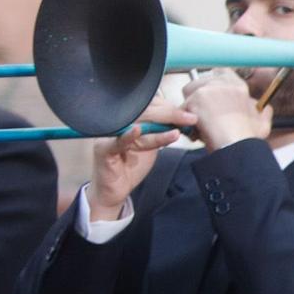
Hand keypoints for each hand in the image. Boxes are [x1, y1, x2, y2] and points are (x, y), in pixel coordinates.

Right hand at [88, 96, 197, 219]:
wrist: (116, 188)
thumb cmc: (132, 163)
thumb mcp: (151, 144)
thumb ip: (161, 130)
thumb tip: (184, 117)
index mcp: (128, 118)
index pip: (149, 105)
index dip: (169, 107)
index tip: (188, 113)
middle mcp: (117, 123)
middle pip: (144, 112)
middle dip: (169, 114)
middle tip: (190, 119)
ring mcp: (109, 135)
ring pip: (136, 125)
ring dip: (158, 127)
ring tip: (176, 131)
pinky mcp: (103, 149)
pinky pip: (117, 141)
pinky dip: (127, 136)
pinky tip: (137, 131)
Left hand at [182, 70, 270, 151]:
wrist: (236, 145)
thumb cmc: (247, 138)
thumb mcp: (263, 122)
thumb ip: (262, 111)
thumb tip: (263, 108)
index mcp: (239, 86)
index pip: (221, 72)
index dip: (213, 82)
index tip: (211, 95)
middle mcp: (223, 83)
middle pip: (201, 80)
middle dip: (198, 94)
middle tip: (203, 111)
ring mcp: (208, 90)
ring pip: (189, 91)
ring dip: (190, 104)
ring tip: (198, 120)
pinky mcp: (195, 100)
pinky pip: (182, 107)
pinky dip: (185, 118)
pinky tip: (195, 128)